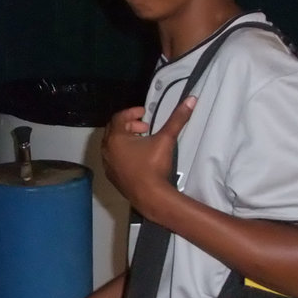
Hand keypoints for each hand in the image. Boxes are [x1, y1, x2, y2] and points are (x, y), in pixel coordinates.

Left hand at [101, 98, 195, 215]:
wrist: (150, 196)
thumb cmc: (154, 166)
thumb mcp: (166, 139)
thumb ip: (177, 119)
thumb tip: (190, 100)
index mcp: (116, 138)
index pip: (119, 117)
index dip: (131, 112)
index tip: (144, 113)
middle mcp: (107, 150)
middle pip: (114, 130)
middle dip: (129, 125)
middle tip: (144, 127)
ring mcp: (108, 164)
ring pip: (112, 145)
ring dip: (125, 139)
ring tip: (142, 141)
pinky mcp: (112, 176)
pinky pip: (114, 158)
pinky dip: (122, 152)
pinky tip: (137, 157)